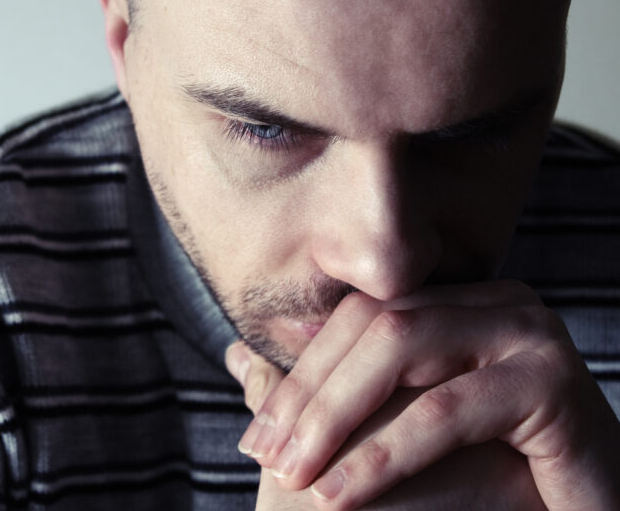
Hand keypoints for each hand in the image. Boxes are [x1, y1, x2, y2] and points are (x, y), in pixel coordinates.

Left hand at [229, 280, 619, 509]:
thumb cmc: (485, 478)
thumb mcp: (390, 430)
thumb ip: (322, 394)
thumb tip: (238, 359)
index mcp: (456, 304)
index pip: (358, 316)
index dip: (300, 372)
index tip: (256, 432)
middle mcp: (493, 303)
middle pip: (374, 324)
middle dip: (309, 394)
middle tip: (264, 456)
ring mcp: (527, 332)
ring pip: (402, 350)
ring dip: (334, 418)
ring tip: (294, 477)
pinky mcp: (555, 381)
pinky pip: (448, 410)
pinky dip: (384, 454)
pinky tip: (338, 496)